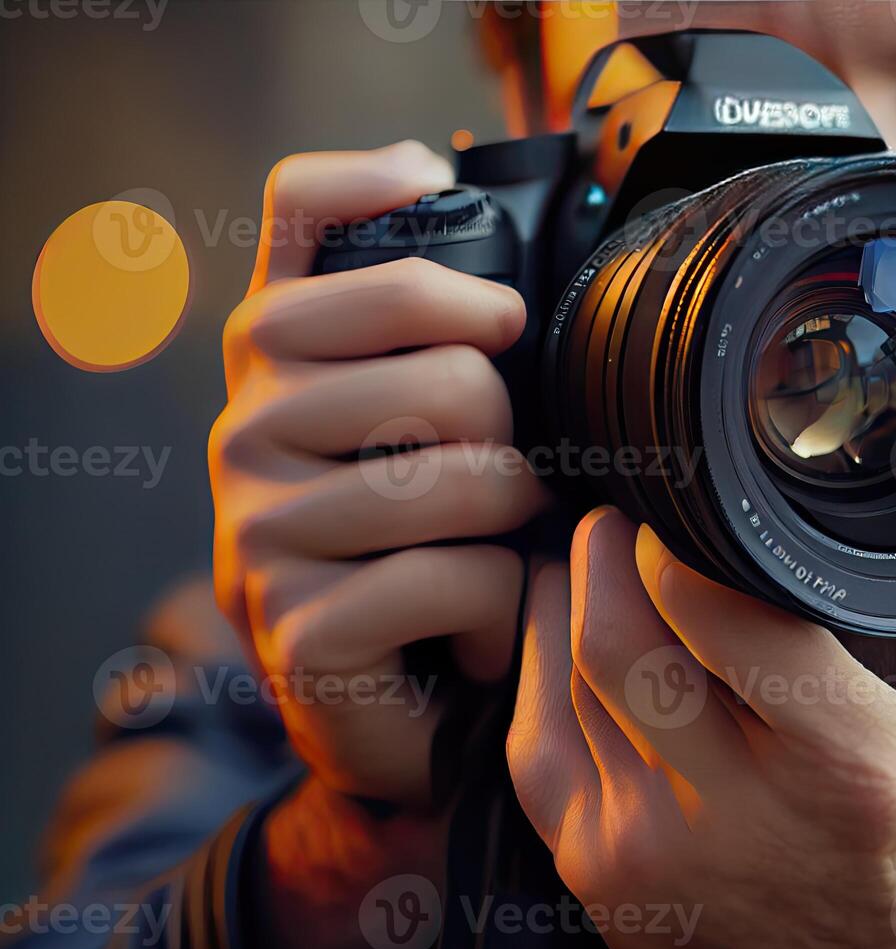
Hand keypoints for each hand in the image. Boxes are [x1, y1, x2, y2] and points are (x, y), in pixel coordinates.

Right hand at [210, 141, 546, 948]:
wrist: (402, 705)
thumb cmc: (435, 540)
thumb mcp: (433, 422)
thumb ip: (433, 319)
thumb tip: (439, 168)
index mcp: (280, 351)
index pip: (303, 205)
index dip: (395, 195)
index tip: (488, 297)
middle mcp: (247, 420)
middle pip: (452, 366)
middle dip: (518, 438)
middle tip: (502, 492)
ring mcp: (258, 522)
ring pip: (466, 478)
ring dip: (518, 531)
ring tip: (491, 559)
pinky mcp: (295, 620)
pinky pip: (458, 576)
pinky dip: (498, 611)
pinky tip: (473, 630)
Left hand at [508, 508, 895, 948]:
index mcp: (849, 770)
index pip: (721, 617)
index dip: (686, 540)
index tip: (691, 505)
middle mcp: (737, 815)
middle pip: (620, 638)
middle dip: (612, 550)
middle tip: (632, 511)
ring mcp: (653, 853)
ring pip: (566, 682)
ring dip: (572, 599)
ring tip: (602, 556)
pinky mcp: (601, 877)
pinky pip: (537, 745)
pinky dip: (539, 672)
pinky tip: (563, 630)